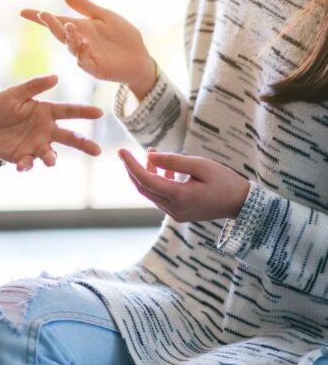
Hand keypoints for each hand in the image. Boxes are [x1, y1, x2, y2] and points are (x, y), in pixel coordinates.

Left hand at [0, 75, 102, 170]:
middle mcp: (46, 130)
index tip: (99, 112)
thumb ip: (33, 86)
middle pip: (69, 137)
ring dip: (51, 158)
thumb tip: (55, 77)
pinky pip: (29, 163)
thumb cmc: (0, 108)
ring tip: (50, 161)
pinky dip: (27, 165)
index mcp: (46, 112)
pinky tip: (21, 165)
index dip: (84, 111)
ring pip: (51, 154)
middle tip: (97, 150)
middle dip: (84, 144)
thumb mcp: (14, 94)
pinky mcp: (24, 157)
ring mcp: (36, 145)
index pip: (69, 111)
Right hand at [22, 0, 156, 99]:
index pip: (56, 22)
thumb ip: (86, 8)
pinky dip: (82, 52)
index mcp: (79, 29)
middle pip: (59, 34)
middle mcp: (79, 42)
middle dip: (50, 25)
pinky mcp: (96, 68)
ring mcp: (86, 56)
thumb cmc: (123, 37)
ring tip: (69, 26)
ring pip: (71, 47)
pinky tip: (84, 43)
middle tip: (43, 15)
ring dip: (68, 37)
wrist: (140, 58)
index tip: (23, 12)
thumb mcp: (105, 17)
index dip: (39, 18)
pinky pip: (85, 61)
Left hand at [118, 148, 250, 221]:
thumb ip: (174, 161)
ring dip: (147, 173)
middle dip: (133, 169)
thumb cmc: (225, 181)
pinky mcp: (179, 213)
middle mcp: (173, 208)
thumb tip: (150, 156)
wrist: (242, 204)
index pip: (145, 180)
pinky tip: (164, 169)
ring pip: (151, 192)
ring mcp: (175, 213)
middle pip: (143, 188)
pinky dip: (157, 181)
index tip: (121, 151)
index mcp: (179, 197)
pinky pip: (160, 196)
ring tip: (152, 154)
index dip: (131, 165)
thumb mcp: (201, 165)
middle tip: (128, 153)